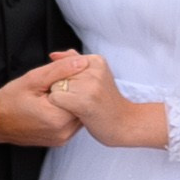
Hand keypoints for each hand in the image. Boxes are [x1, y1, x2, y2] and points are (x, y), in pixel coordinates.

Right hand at [0, 65, 80, 146]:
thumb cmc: (8, 101)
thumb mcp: (33, 79)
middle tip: (57, 82)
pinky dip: (68, 111)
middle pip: (84, 105)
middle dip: (76, 90)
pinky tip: (54, 104)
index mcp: (58, 117)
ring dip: (73, 101)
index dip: (77, 79)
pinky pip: (72, 123)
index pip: (83, 93)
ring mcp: (62, 138)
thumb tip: (81, 62)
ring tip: (55, 92)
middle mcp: (63, 132)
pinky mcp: (59, 140)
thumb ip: (60, 70)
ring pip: (80, 114)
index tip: (64, 74)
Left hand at [38, 52, 167, 149]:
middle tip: (81, 99)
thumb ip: (74, 62)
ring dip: (61, 98)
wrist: (125, 124)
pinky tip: (76, 111)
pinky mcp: (83, 100)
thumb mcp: (95, 76)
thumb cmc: (107, 103)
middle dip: (62, 87)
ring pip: (55, 86)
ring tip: (80, 105)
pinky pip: (55, 98)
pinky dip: (61, 107)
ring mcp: (90, 84)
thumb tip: (53, 55)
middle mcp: (94, 69)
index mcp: (96, 61)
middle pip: (58, 74)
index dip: (65, 80)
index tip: (80, 90)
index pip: (63, 63)